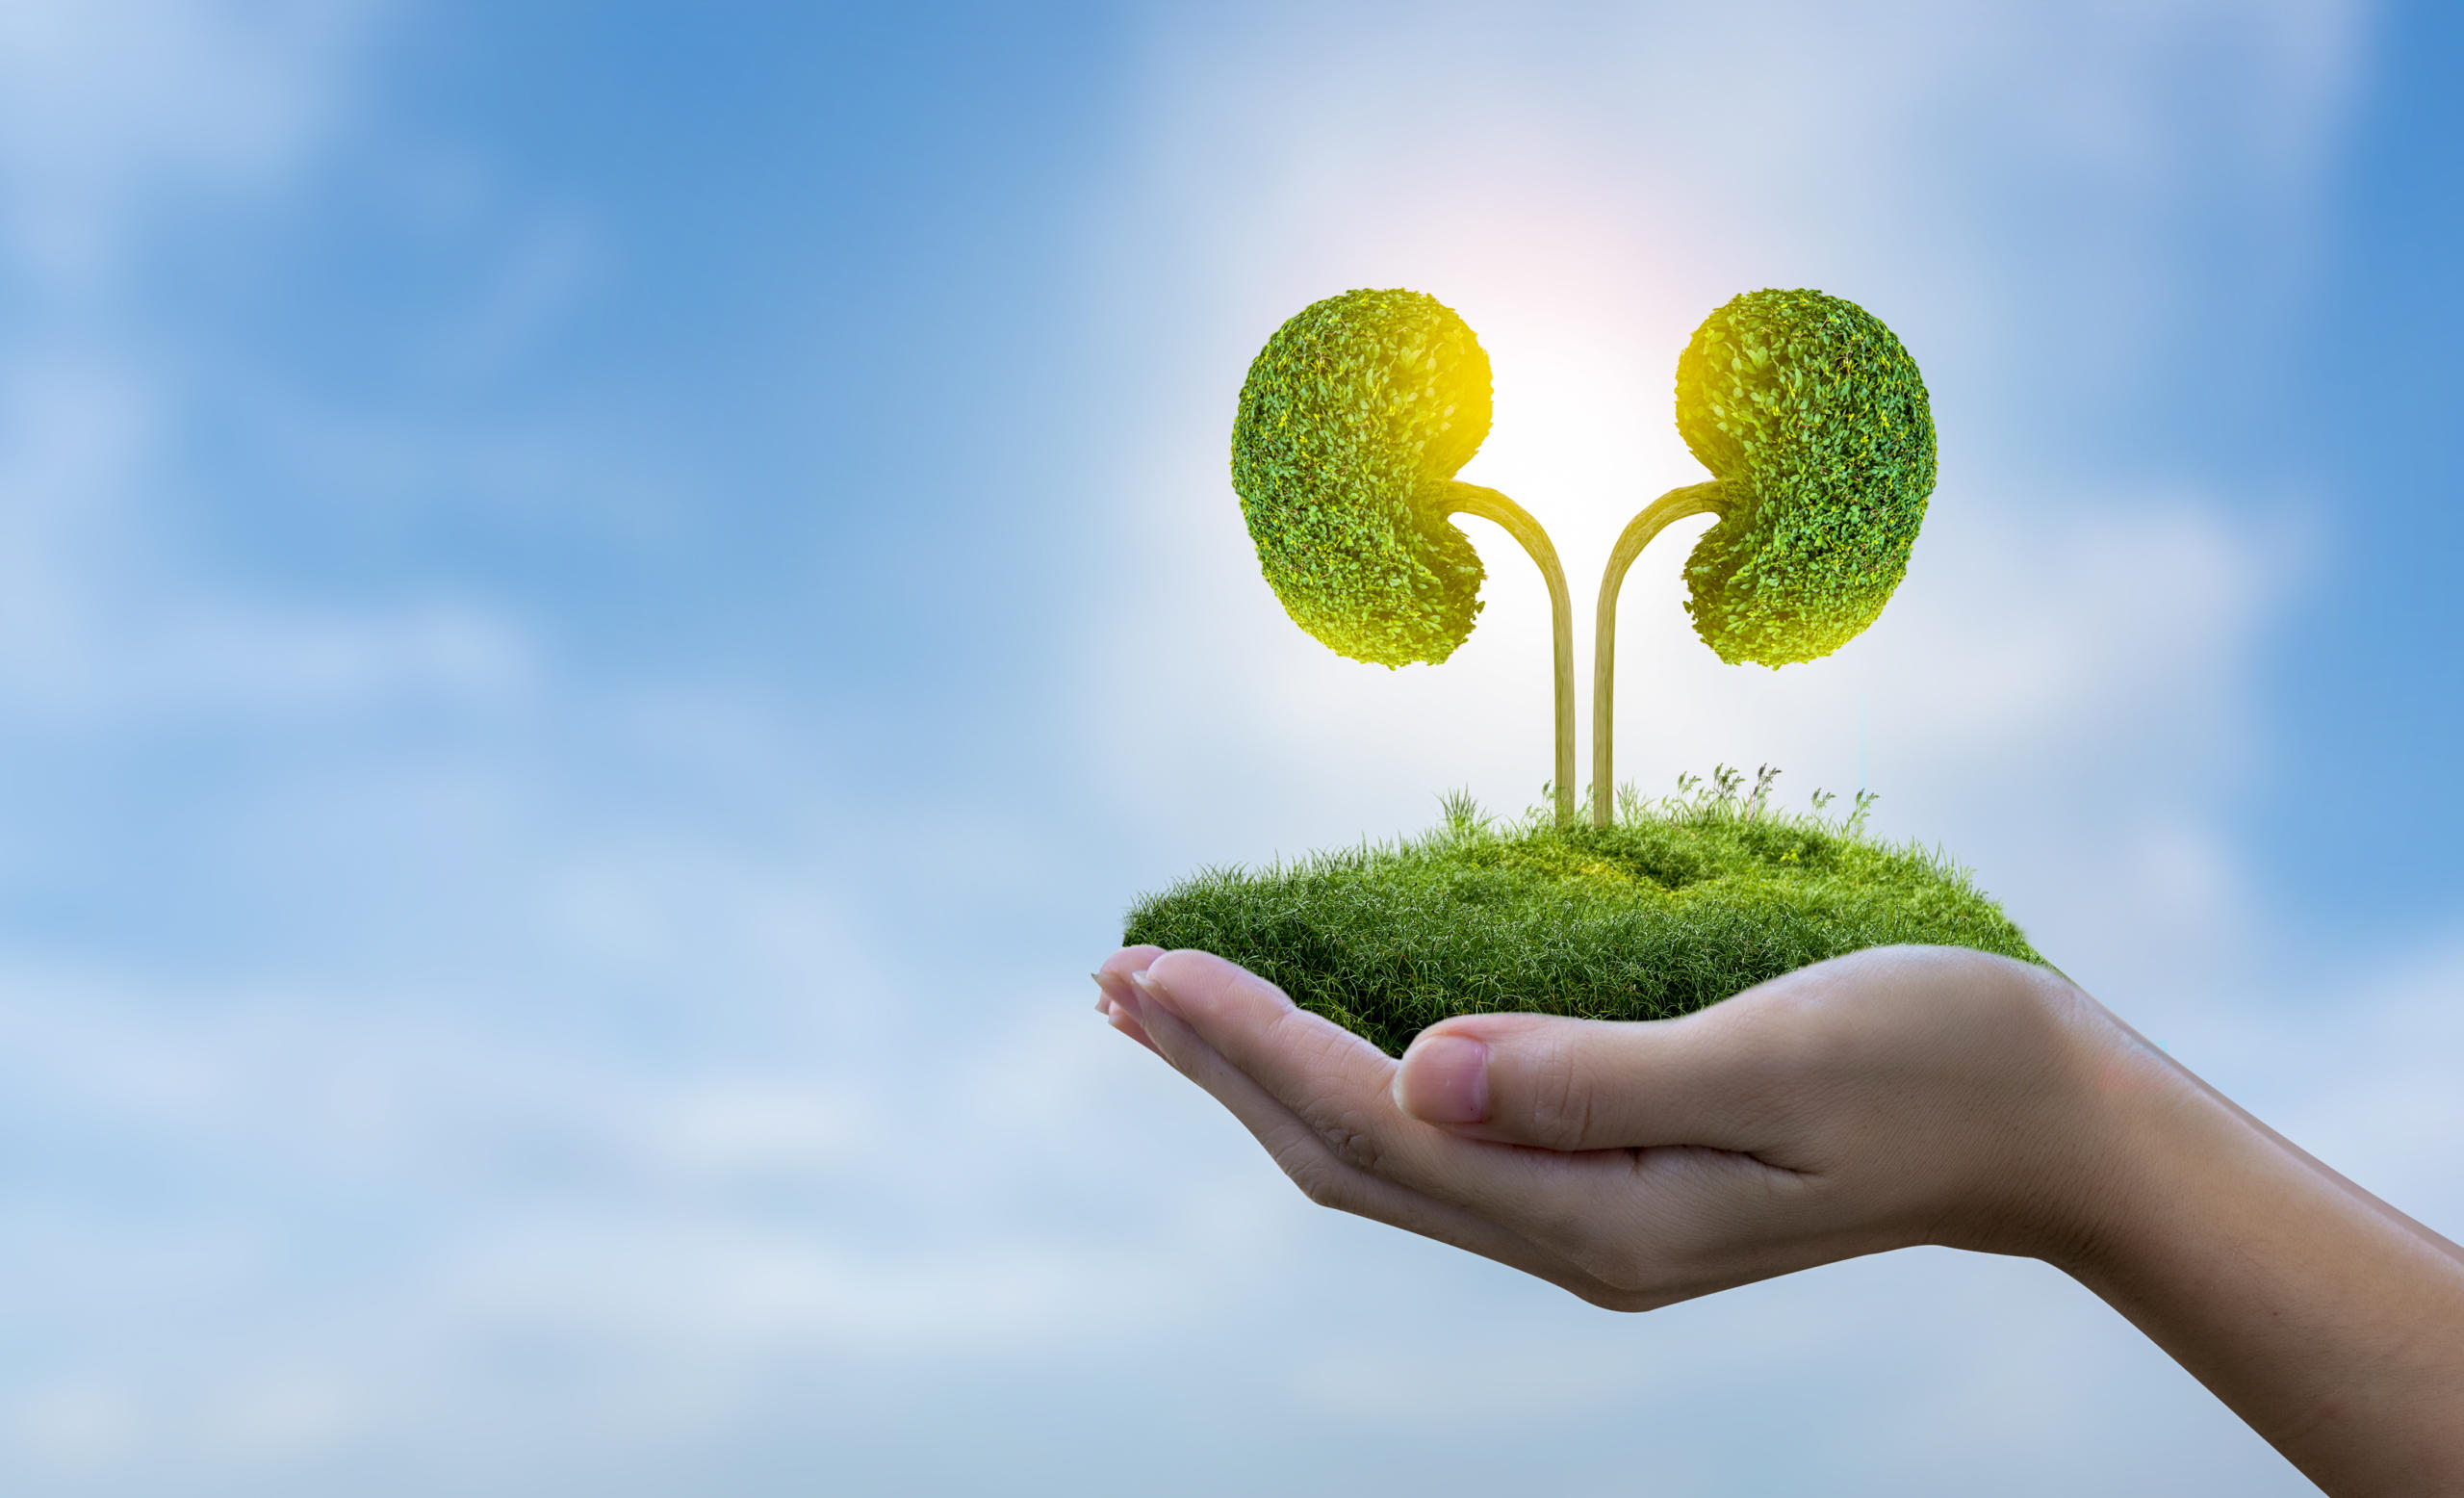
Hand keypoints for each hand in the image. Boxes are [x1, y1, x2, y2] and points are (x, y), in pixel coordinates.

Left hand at [1094, 942, 2116, 1310]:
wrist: (2050, 1124)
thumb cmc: (1938, 1061)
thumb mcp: (1774, 1056)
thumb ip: (1591, 1075)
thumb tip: (1415, 1069)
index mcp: (1607, 1217)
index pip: (1376, 1124)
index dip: (1250, 1044)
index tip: (1149, 968)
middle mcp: (1579, 1238)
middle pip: (1348, 1155)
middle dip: (1221, 1065)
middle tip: (1114, 980)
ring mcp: (1594, 1221)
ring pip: (1382, 1157)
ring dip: (1267, 1078)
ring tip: (1170, 1007)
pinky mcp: (1615, 1185)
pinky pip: (1441, 1144)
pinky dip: (1351, 1082)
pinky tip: (1319, 1040)